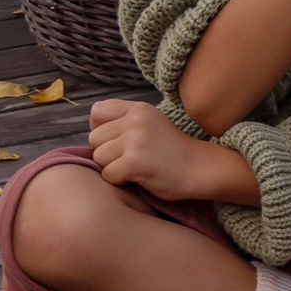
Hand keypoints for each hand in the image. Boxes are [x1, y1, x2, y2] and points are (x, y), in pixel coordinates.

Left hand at [87, 98, 257, 206]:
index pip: (96, 112)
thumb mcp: (150, 124)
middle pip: (94, 139)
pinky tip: (139, 177)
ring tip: (136, 168)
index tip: (117, 142)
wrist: (199, 168)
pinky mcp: (134, 161)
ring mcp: (135, 140)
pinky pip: (108, 175)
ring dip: (112, 168)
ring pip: (99, 158)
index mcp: (138, 109)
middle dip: (107, 153)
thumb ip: (123, 122)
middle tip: (130, 158)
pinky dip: (120, 181)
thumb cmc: (171, 152)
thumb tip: (91, 134)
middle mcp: (135, 120)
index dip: (101, 130)